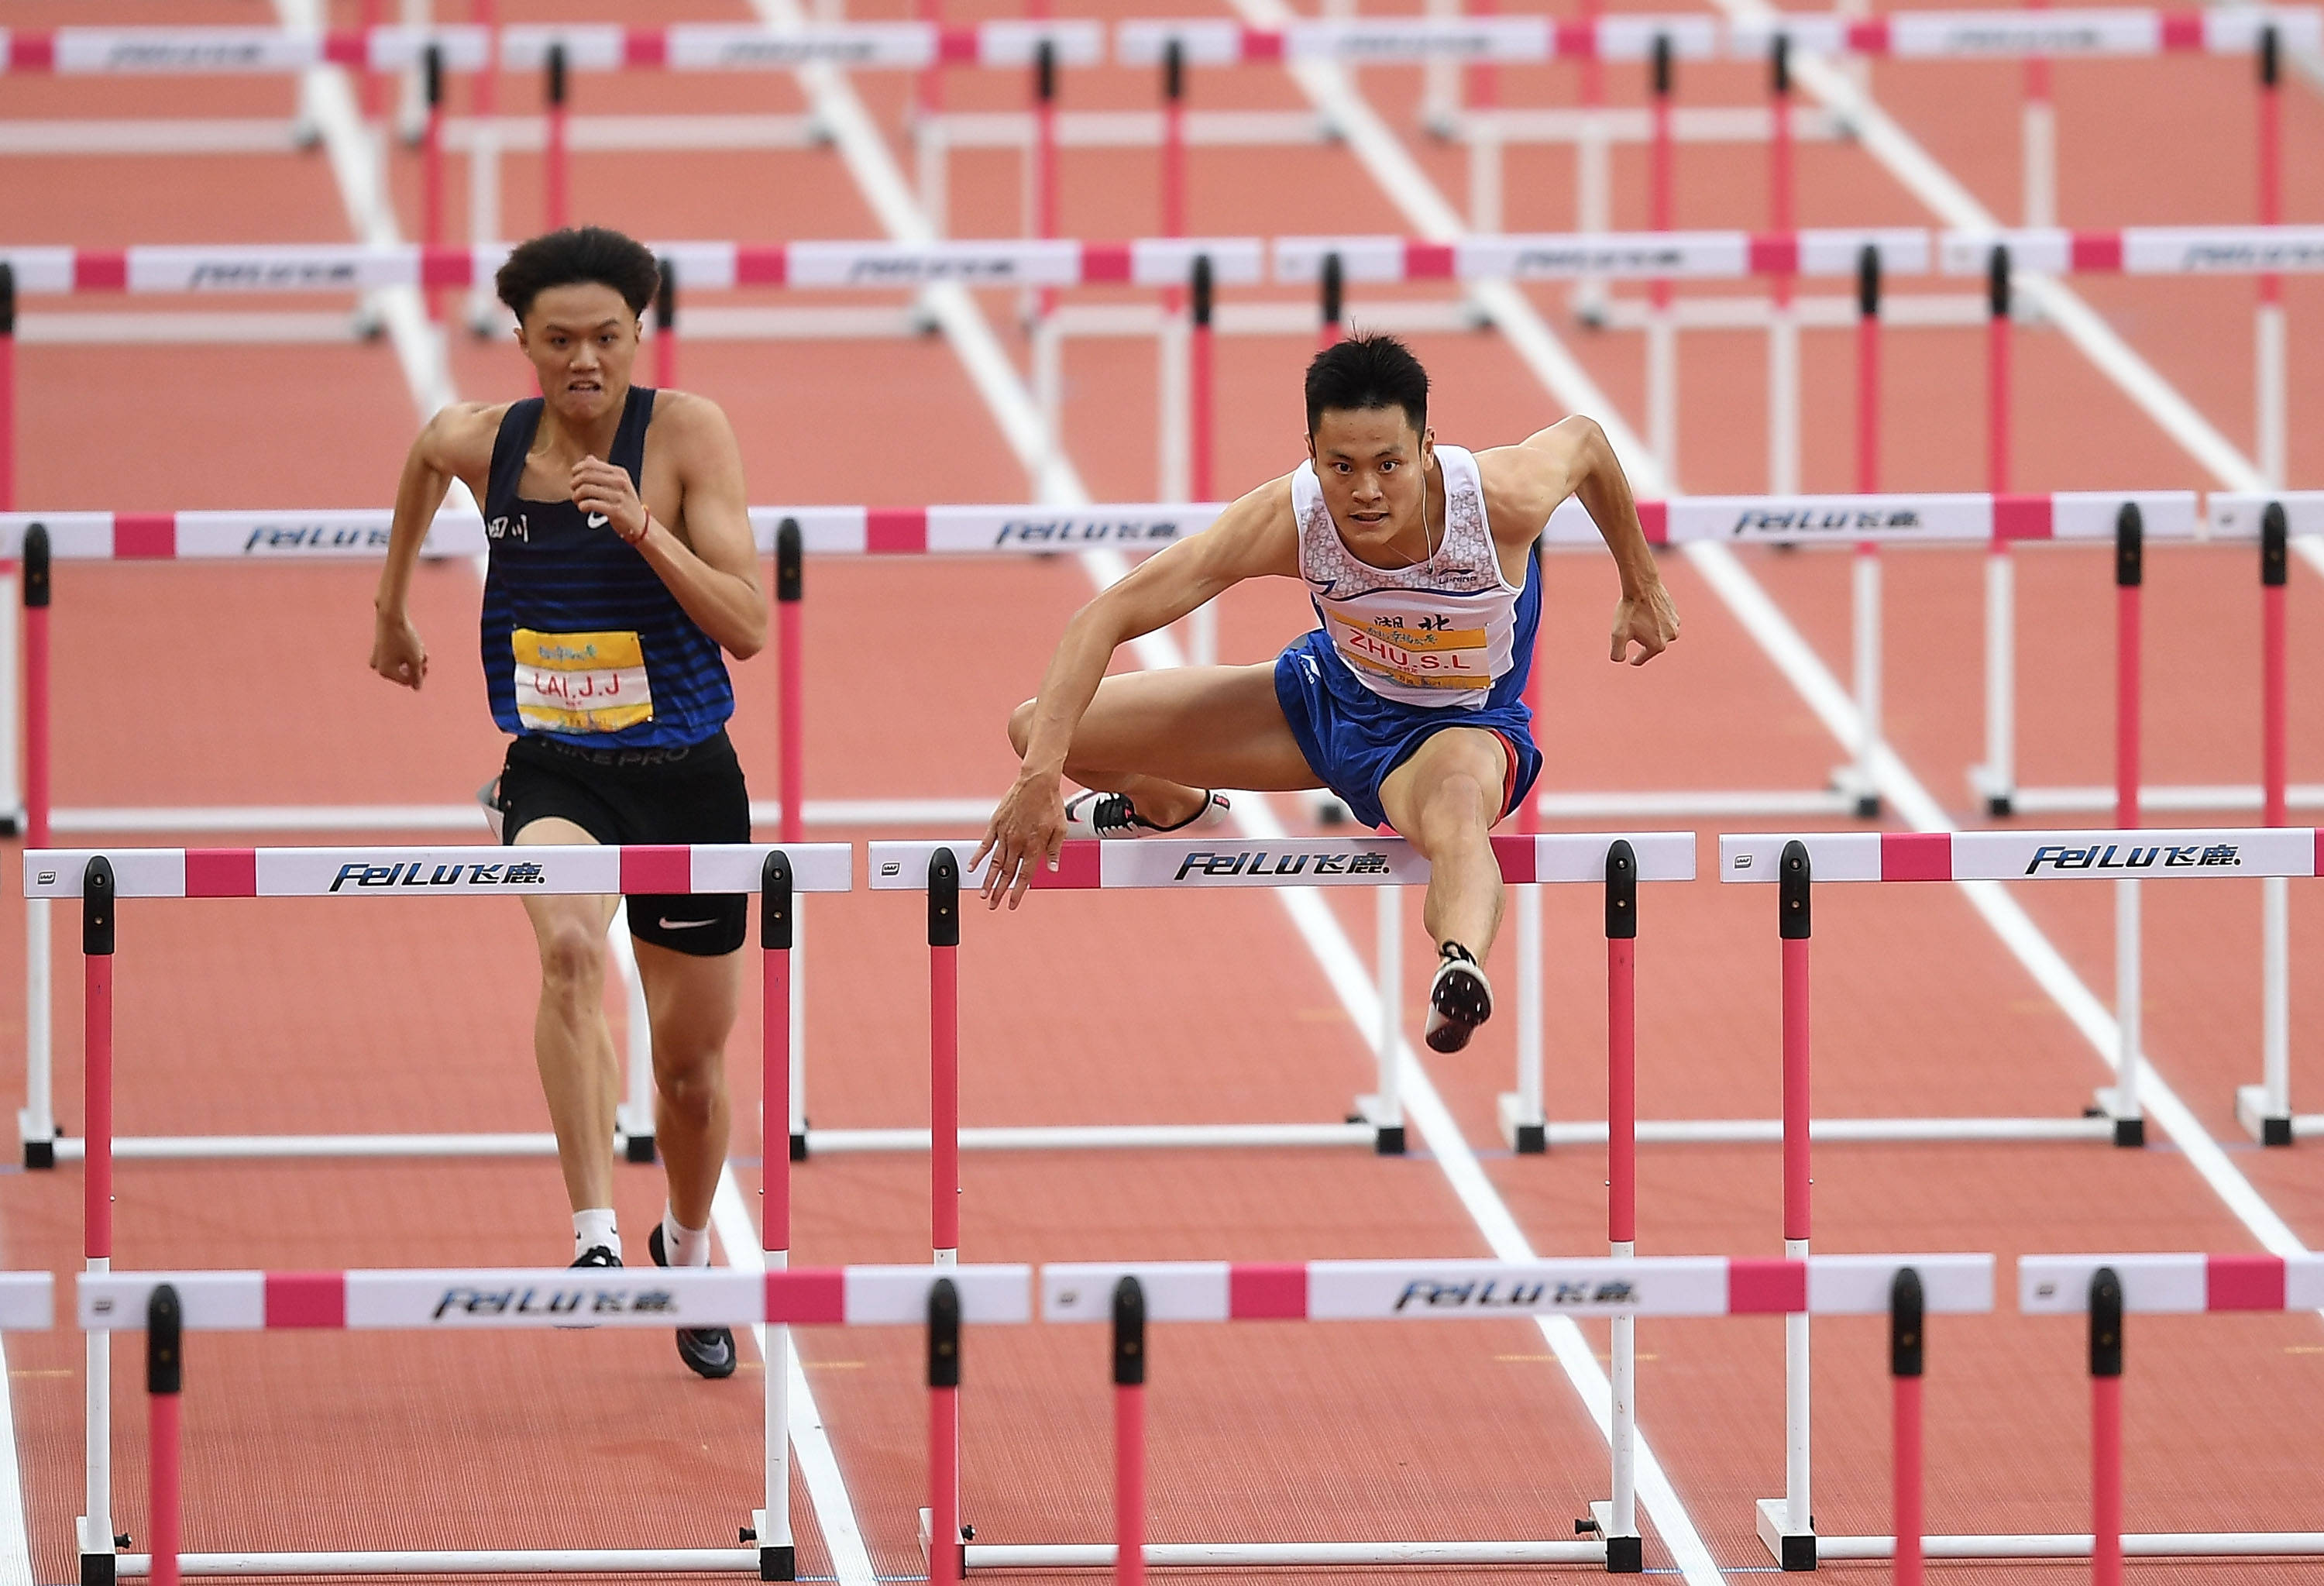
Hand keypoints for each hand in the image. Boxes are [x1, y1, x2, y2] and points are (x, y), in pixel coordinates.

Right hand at [370, 609, 427, 689]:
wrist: (391, 615)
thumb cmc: (404, 637)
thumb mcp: (415, 658)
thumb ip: (417, 675)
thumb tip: (417, 688)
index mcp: (385, 672)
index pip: (407, 681)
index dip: (420, 674)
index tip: (425, 662)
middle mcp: (378, 667)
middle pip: (403, 673)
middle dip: (416, 665)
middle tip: (424, 655)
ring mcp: (377, 657)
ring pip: (401, 664)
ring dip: (412, 658)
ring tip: (419, 647)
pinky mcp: (379, 648)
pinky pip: (396, 655)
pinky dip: (405, 651)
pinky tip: (412, 643)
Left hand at [571, 456, 648, 544]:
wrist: (640, 523)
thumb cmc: (625, 503)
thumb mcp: (617, 483)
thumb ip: (603, 471)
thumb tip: (588, 458)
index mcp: (619, 472)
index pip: (590, 464)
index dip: (577, 470)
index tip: (573, 477)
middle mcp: (620, 482)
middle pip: (586, 476)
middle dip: (574, 483)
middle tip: (574, 490)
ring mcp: (619, 496)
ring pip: (586, 490)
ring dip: (576, 496)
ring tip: (577, 500)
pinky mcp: (616, 511)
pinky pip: (590, 504)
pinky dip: (582, 506)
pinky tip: (583, 508)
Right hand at [970, 772, 1065, 910]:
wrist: (1037, 782)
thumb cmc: (1050, 804)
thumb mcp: (1061, 829)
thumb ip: (1055, 851)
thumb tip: (1053, 869)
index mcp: (1034, 846)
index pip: (1025, 876)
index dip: (1018, 892)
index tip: (1011, 904)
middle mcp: (1018, 843)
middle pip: (1007, 873)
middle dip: (999, 891)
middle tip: (993, 905)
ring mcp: (1005, 834)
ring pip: (995, 862)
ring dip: (988, 879)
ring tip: (983, 893)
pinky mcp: (996, 824)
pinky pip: (985, 844)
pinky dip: (978, 857)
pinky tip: (973, 868)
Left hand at [1610, 581, 1679, 665]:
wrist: (1641, 585)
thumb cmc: (1629, 610)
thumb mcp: (1617, 635)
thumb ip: (1617, 653)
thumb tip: (1621, 660)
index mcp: (1658, 645)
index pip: (1642, 658)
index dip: (1635, 659)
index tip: (1632, 660)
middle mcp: (1671, 637)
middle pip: (1652, 645)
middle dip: (1642, 641)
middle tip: (1632, 629)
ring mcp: (1675, 624)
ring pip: (1659, 633)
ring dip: (1650, 630)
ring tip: (1639, 619)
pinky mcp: (1675, 614)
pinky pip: (1664, 623)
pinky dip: (1656, 621)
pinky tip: (1647, 613)